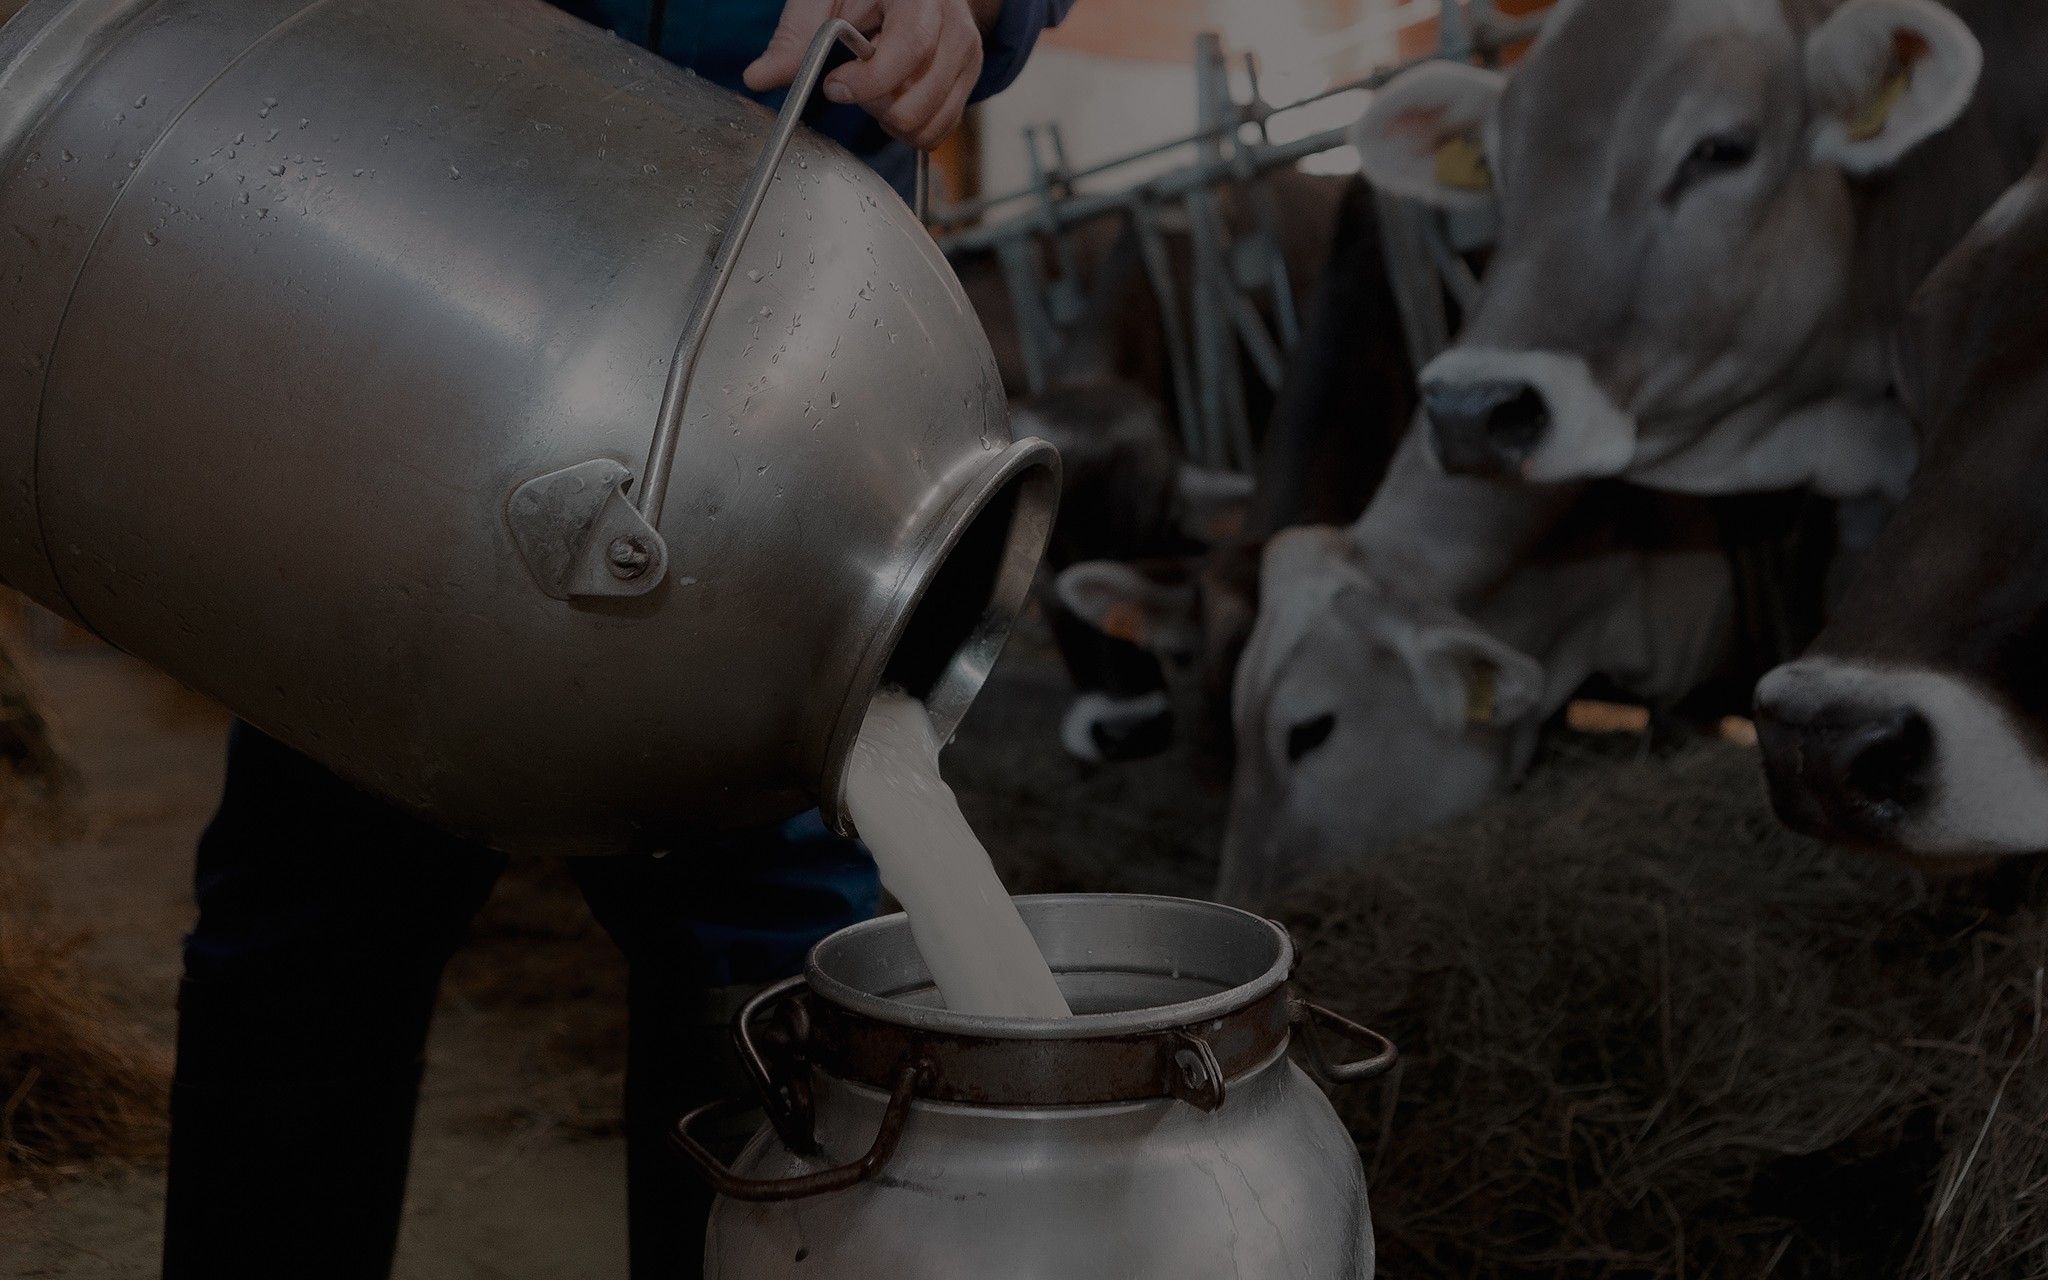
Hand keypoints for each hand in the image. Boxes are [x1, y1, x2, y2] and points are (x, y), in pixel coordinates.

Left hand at [744, 0, 990, 150]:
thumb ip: (795, 37)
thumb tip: (758, 78)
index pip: (910, 48)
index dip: (870, 81)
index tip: (835, 87)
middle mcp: (953, 22)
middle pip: (923, 95)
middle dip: (877, 107)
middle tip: (851, 88)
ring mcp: (967, 52)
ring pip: (935, 119)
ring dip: (895, 123)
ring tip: (874, 95)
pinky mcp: (969, 77)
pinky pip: (944, 127)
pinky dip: (914, 131)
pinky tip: (893, 105)